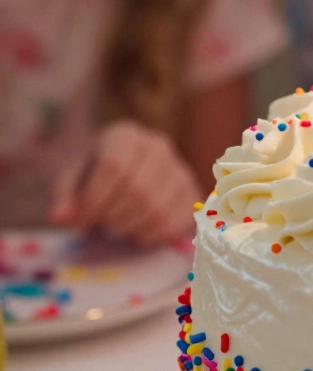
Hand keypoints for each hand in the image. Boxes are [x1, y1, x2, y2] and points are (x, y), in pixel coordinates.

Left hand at [49, 119, 200, 245]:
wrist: (127, 175)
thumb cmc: (96, 176)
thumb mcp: (74, 178)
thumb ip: (65, 195)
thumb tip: (61, 217)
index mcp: (125, 135)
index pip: (115, 165)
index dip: (96, 198)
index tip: (81, 220)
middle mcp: (158, 147)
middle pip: (138, 188)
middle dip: (113, 216)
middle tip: (100, 225)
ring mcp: (180, 169)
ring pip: (158, 208)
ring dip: (131, 227)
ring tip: (116, 227)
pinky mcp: (192, 194)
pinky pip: (176, 222)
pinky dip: (152, 235)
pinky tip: (137, 232)